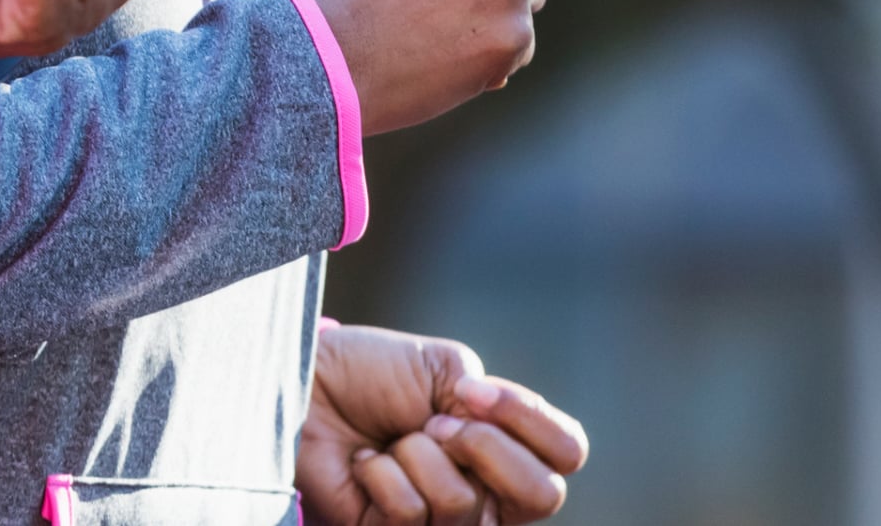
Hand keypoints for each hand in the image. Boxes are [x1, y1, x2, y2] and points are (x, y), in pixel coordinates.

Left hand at [297, 322, 587, 524]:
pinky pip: (409, 512)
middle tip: (433, 423)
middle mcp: (488, 494)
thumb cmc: (376, 373)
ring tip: (392, 441)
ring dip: (418, 453)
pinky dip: (380, 474)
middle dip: (484, 445)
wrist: (311, 383)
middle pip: (541, 496)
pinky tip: (362, 464)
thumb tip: (488, 436)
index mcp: (508, 449)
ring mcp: (443, 520)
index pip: (568, 453)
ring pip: (463, 503)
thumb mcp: (449, 370)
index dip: (531, 419)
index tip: (472, 390)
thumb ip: (495, 404)